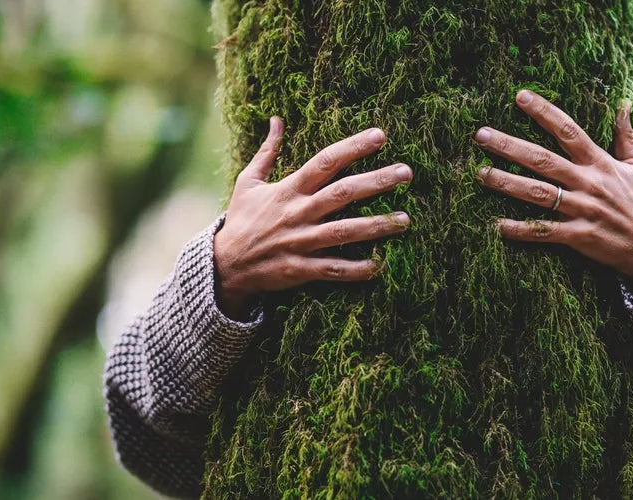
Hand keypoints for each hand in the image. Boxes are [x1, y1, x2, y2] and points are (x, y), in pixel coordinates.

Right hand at [214, 117, 412, 318]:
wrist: (225, 265)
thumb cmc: (242, 220)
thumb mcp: (249, 182)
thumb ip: (267, 151)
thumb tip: (277, 119)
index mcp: (289, 190)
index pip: (325, 162)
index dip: (352, 147)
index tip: (380, 136)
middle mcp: (298, 213)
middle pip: (343, 193)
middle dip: (376, 181)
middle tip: (407, 172)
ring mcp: (301, 242)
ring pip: (344, 232)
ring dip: (376, 225)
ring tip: (405, 219)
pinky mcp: (300, 269)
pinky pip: (333, 269)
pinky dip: (356, 269)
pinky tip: (380, 265)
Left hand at [473, 90, 632, 300]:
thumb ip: (625, 136)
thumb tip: (623, 103)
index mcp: (600, 163)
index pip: (568, 131)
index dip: (544, 112)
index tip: (520, 96)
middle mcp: (589, 183)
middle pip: (544, 160)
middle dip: (511, 146)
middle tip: (482, 135)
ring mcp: (583, 210)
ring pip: (539, 194)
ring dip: (508, 183)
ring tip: (481, 173)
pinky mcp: (579, 236)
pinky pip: (545, 231)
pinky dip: (522, 230)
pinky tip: (498, 225)